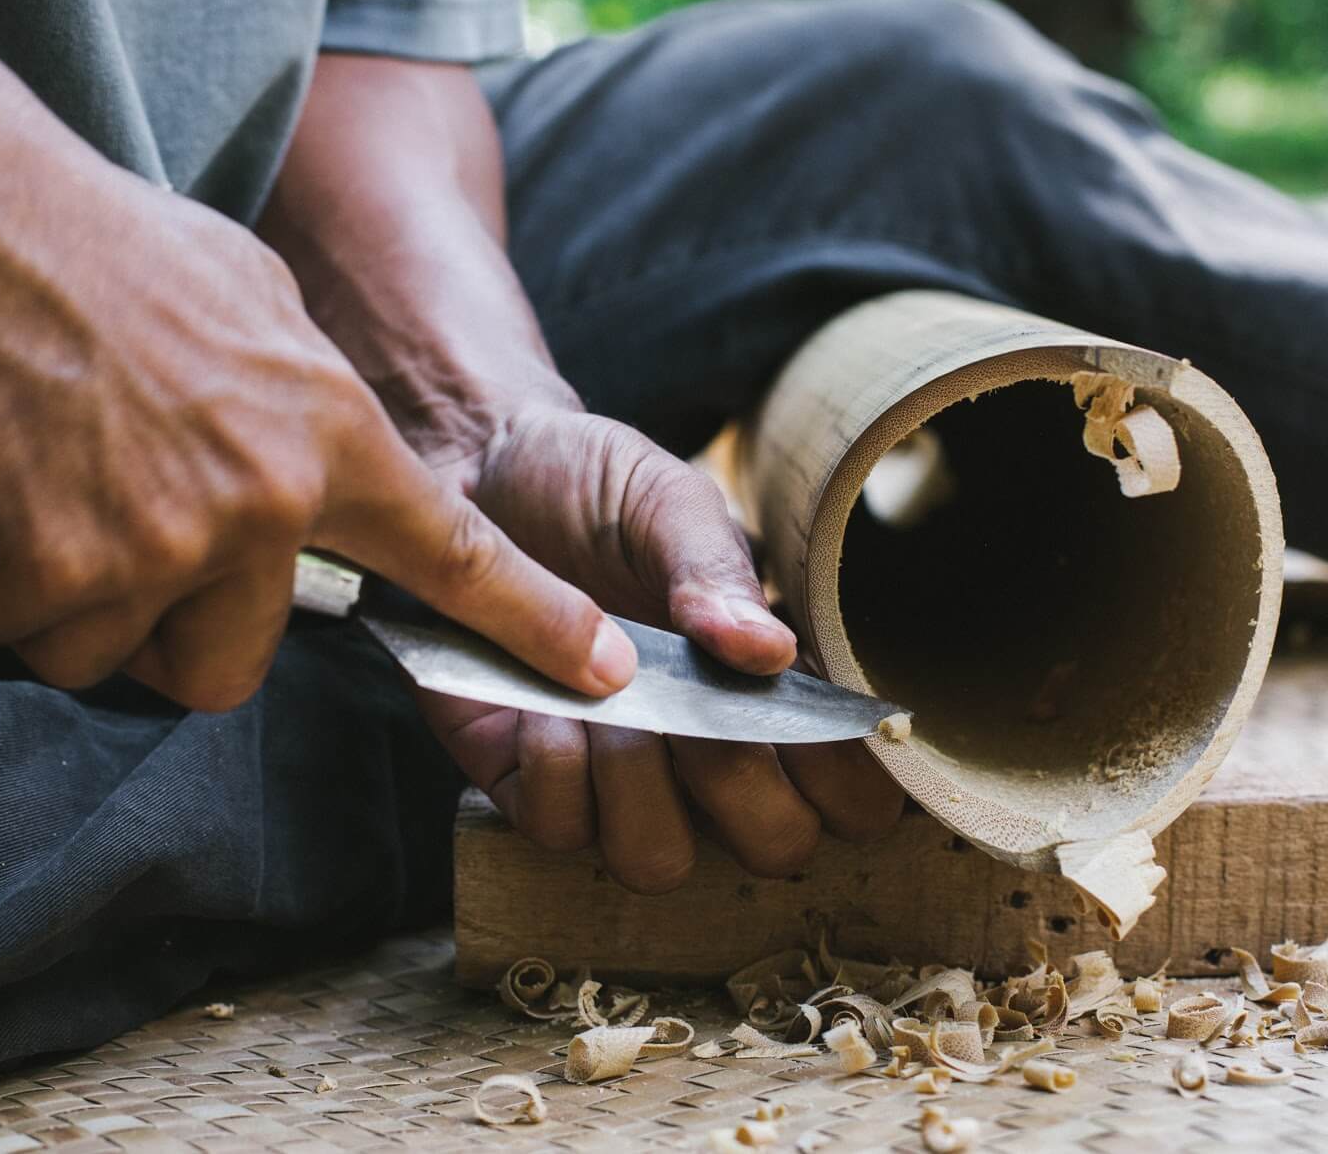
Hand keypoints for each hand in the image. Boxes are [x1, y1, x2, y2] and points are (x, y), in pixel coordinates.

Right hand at [0, 143, 633, 711]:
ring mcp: (148, 549)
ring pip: (115, 657)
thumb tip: (314, 461)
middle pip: (230, 666)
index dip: (531, 623)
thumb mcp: (249, 296)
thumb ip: (302, 403)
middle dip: (173, 624)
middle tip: (112, 517)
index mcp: (325, 435)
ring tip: (41, 473)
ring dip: (72, 597)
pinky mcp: (34, 581)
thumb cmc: (93, 245)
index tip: (605, 673)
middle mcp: (257, 507)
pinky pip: (19, 634)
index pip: (451, 556)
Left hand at [416, 404, 904, 891]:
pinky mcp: (526, 783)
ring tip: (612, 697)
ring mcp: (617, 781)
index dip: (852, 781)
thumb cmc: (592, 486)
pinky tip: (541, 697)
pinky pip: (560, 829)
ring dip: (639, 783)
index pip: (856, 794)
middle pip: (774, 847)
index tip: (805, 713)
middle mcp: (705, 755)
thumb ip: (718, 574)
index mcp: (768, 692)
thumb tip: (772, 652)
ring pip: (659, 861)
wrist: (472, 467)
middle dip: (739, 782)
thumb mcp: (666, 503)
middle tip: (696, 702)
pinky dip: (554, 765)